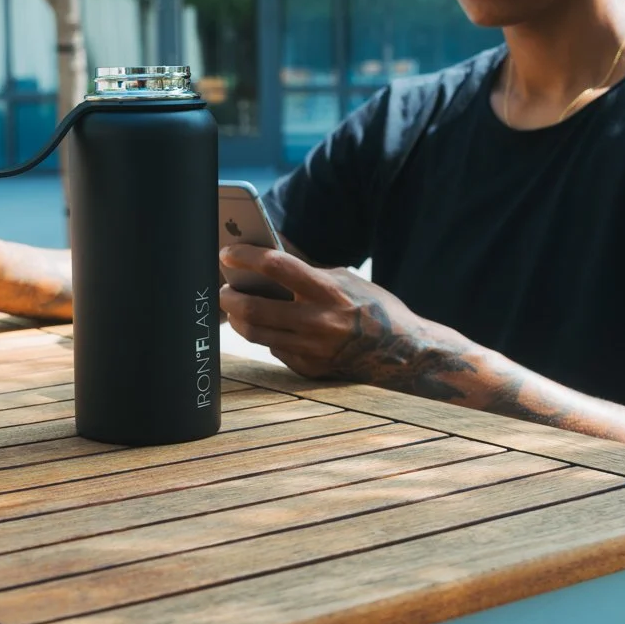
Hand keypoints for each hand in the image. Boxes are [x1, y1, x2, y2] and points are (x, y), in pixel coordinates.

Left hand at [219, 244, 436, 383]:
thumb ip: (307, 275)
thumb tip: (263, 267)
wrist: (403, 353)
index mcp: (328, 291)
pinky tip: (264, 326)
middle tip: (222, 288)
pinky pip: (274, 349)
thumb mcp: (346, 281)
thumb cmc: (372, 307)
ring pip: (255, 334)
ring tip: (232, 307)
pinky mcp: (309, 370)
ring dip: (236, 318)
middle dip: (228, 296)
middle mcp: (319, 322)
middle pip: (254, 308)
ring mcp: (312, 350)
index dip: (245, 257)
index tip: (227, 253)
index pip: (275, 265)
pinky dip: (266, 335)